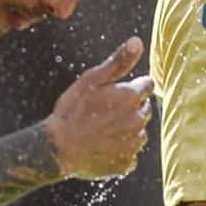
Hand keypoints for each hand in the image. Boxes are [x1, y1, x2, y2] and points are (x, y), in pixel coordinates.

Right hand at [44, 37, 154, 178]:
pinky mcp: (127, 163)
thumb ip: (118, 61)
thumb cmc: (72, 110)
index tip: (115, 91)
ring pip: (138, 131)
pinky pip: (130, 152)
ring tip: (101, 130)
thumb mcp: (91, 80)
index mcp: (131, 96)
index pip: (148, 85)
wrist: (58, 149)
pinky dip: (120, 150)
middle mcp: (138, 120)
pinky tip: (102, 147)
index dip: (133, 86)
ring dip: (126, 129)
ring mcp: (134, 144)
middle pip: (144, 108)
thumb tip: (137, 42)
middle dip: (130, 107)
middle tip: (103, 112)